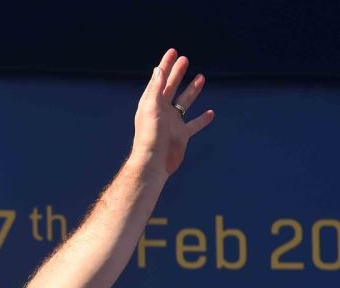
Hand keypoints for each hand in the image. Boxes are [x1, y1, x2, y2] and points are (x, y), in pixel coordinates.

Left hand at [130, 48, 214, 178]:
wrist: (154, 162)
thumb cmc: (150, 136)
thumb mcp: (151, 108)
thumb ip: (156, 89)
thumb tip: (159, 69)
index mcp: (152, 103)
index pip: (159, 79)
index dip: (165, 65)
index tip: (172, 52)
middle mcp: (162, 111)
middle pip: (171, 87)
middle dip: (177, 73)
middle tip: (185, 59)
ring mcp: (172, 123)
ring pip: (185, 102)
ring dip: (192, 90)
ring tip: (201, 77)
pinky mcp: (181, 135)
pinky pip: (194, 124)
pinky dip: (202, 119)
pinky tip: (211, 112)